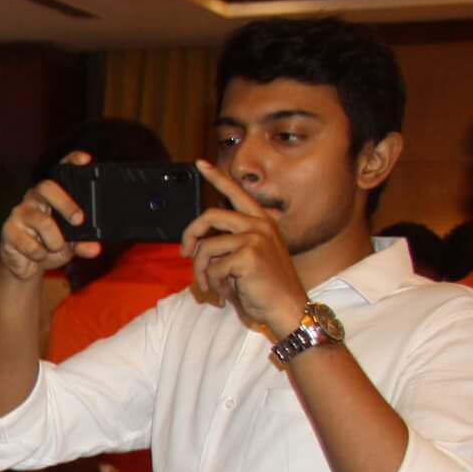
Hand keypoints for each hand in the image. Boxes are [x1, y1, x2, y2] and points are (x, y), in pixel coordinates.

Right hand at [0, 152, 102, 284]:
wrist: (24, 267)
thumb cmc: (48, 247)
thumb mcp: (71, 246)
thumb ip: (83, 243)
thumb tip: (94, 248)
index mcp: (53, 196)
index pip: (61, 171)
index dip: (72, 162)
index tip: (86, 160)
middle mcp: (35, 199)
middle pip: (47, 187)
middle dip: (66, 204)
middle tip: (78, 220)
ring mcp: (20, 213)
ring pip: (42, 220)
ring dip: (54, 240)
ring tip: (55, 248)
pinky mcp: (9, 229)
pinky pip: (29, 242)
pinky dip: (39, 253)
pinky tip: (38, 254)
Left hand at [184, 160, 309, 336]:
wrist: (287, 307)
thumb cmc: (264, 287)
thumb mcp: (246, 258)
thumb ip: (228, 243)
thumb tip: (198, 243)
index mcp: (261, 221)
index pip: (236, 193)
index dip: (216, 177)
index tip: (199, 164)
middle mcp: (260, 224)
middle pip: (209, 216)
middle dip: (190, 235)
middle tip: (184, 253)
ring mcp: (255, 237)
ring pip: (206, 247)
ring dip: (202, 270)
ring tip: (211, 285)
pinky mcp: (248, 255)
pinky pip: (213, 267)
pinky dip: (213, 283)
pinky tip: (226, 292)